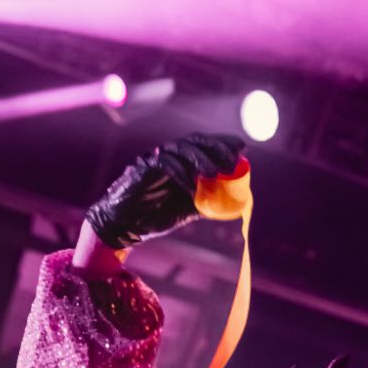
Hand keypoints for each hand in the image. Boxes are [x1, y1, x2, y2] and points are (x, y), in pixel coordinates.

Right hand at [85, 134, 245, 250]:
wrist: (126, 226)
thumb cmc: (157, 215)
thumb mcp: (190, 208)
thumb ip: (210, 201)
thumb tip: (236, 201)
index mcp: (182, 161)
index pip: (204, 145)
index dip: (222, 143)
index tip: (242, 147)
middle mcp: (169, 155)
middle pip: (195, 141)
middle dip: (216, 148)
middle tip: (231, 161)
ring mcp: (155, 159)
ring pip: (181, 149)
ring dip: (200, 159)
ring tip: (214, 173)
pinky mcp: (143, 167)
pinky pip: (164, 163)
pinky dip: (180, 173)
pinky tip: (191, 186)